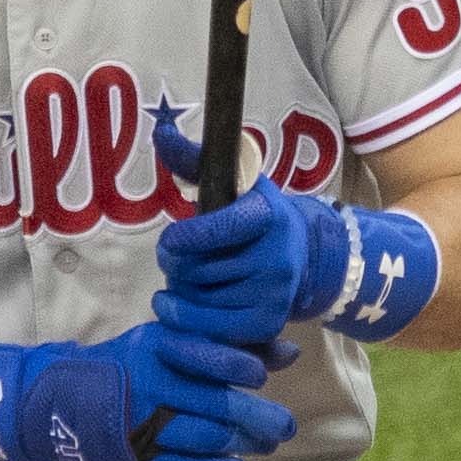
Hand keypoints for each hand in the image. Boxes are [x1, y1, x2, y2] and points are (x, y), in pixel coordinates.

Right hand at [113, 311, 293, 460]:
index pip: (211, 354)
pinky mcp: (140, 459)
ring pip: (208, 437)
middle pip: (218, 402)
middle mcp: (152, 385)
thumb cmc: (137, 366)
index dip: (242, 366)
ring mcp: (145, 425)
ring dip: (244, 443)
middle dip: (260, 416)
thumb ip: (231, 344)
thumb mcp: (174, 342)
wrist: (67, 402)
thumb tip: (290, 351)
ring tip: (264, 444)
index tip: (260, 378)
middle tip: (286, 427)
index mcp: (161, 348)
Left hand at [152, 116, 435, 346]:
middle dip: (175, 265)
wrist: (299, 254)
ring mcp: (275, 294)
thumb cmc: (252, 215)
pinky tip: (182, 306)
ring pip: (200, 300)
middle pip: (199, 268)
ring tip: (185, 281)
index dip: (184, 237)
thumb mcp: (232, 180)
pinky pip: (210, 329)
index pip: (217, 228)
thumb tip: (161, 131)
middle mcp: (277, 256)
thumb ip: (193, 158)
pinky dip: (187, 320)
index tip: (171, 240)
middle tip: (176, 261)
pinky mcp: (268, 324)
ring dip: (179, 293)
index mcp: (267, 215)